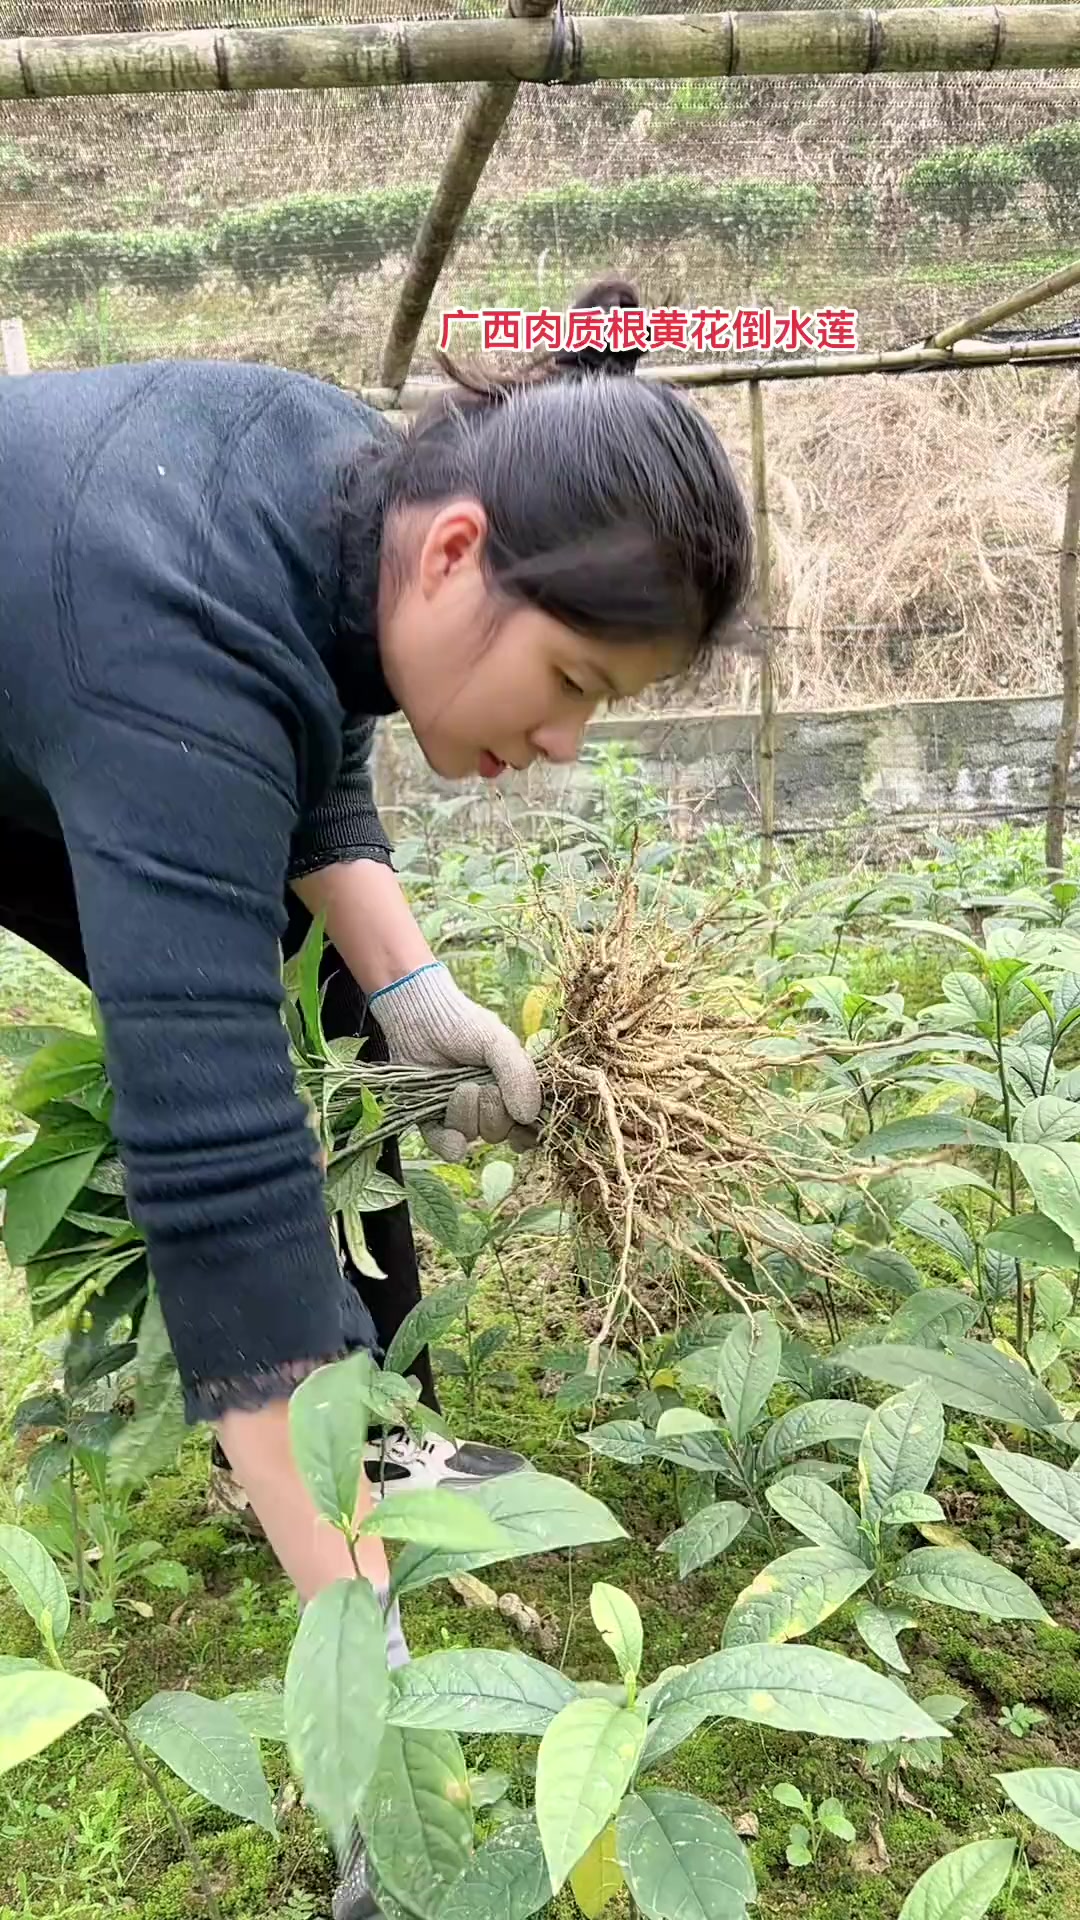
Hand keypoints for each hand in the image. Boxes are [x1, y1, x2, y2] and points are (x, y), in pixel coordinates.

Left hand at [368, 963, 541, 1162]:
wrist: (419, 1016)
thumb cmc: (465, 1024)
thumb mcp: (501, 1043)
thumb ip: (520, 1076)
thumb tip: (528, 1117)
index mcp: (513, 1090)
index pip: (529, 1126)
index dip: (527, 1130)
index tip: (522, 1120)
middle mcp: (489, 1107)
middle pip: (499, 1133)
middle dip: (491, 1111)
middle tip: (480, 1084)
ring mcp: (460, 1115)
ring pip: (471, 1136)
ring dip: (465, 1114)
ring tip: (458, 1086)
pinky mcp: (431, 1120)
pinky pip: (444, 1146)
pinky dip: (449, 1143)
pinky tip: (450, 1137)